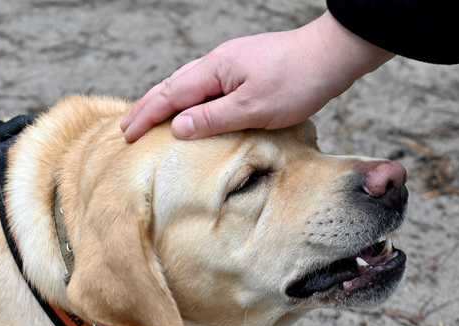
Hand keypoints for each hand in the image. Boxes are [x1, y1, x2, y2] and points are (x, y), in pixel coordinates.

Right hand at [121, 11, 392, 141]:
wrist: (331, 57)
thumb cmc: (297, 82)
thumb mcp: (253, 108)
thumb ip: (213, 119)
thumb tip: (176, 127)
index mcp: (214, 71)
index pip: (169, 96)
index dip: (146, 117)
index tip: (127, 136)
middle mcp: (217, 64)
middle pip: (172, 87)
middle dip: (147, 109)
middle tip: (127, 129)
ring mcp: (231, 66)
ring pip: (188, 86)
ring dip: (166, 104)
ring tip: (150, 122)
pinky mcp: (245, 72)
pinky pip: (206, 88)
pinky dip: (189, 102)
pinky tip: (192, 112)